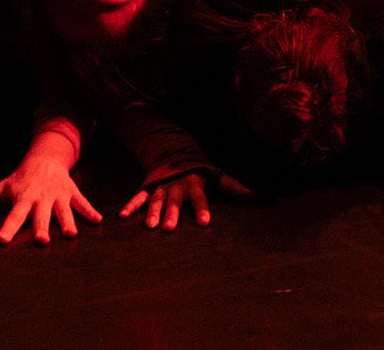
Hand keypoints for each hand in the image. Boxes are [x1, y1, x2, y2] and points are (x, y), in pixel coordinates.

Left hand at [0, 152, 101, 245]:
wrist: (45, 159)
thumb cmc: (19, 180)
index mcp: (22, 199)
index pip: (13, 216)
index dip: (8, 228)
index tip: (2, 241)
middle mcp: (40, 199)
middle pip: (40, 216)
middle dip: (41, 227)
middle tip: (41, 241)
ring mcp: (58, 196)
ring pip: (63, 211)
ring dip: (67, 222)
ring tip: (71, 234)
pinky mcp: (72, 193)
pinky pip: (83, 203)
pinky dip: (90, 212)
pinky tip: (99, 220)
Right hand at [119, 170, 251, 231]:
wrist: (175, 155)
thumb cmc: (200, 172)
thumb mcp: (217, 177)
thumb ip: (235, 187)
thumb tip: (261, 194)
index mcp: (195, 184)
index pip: (200, 198)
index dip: (202, 209)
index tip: (204, 222)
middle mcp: (177, 186)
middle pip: (175, 201)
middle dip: (172, 214)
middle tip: (170, 228)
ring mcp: (162, 186)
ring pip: (157, 200)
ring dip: (152, 213)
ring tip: (149, 226)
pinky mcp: (149, 187)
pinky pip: (138, 196)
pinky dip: (131, 205)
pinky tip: (122, 215)